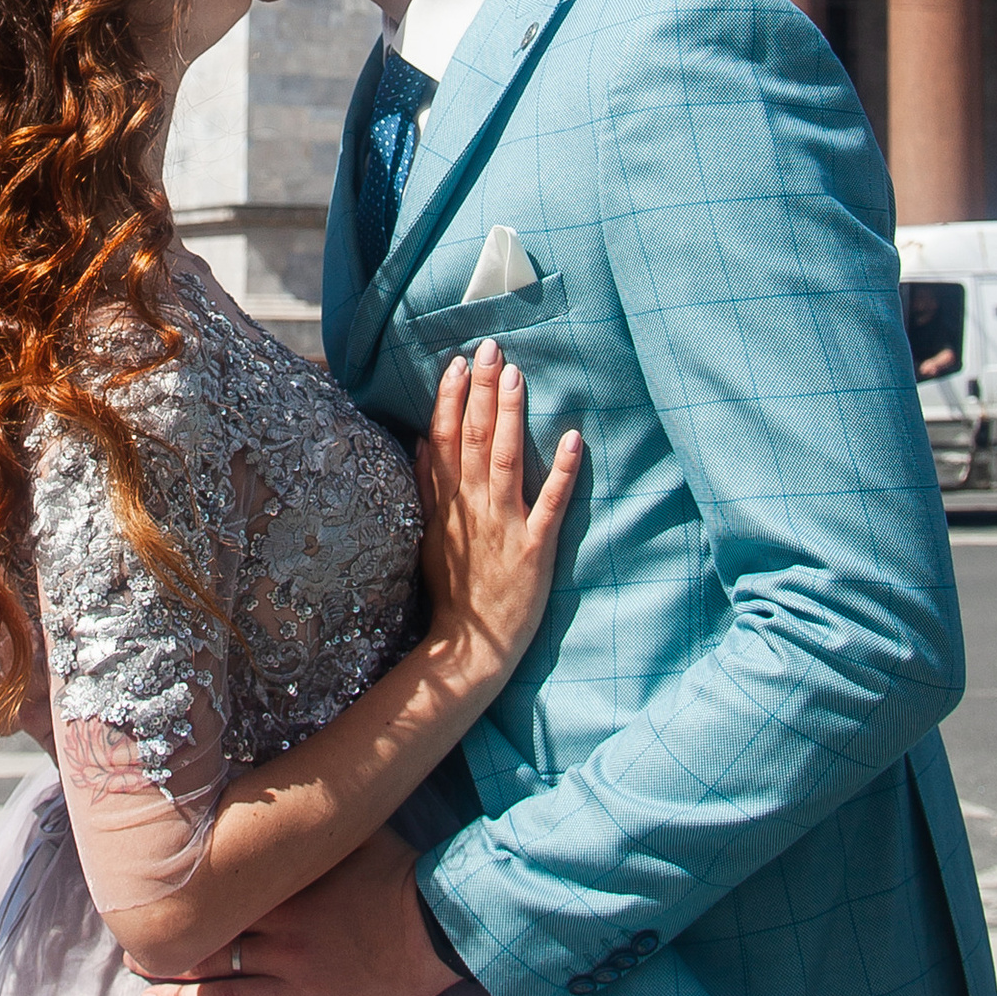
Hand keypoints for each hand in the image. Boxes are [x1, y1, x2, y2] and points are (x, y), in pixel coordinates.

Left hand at [136, 831, 463, 995]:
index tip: (145, 918)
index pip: (214, 914)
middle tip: (135, 964)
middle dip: (167, 963)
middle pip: (210, 959)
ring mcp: (300, 987)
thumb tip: (279, 793)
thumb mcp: (349, 836)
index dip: (177, 920)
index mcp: (283, 901)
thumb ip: (306, 828)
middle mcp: (282, 947)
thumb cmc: (396, 873)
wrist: (439, 925)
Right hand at [414, 344, 578, 696]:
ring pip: (508, 460)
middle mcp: (473, 507)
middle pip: (476, 439)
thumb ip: (427, 487)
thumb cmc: (452, 589)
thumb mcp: (428, 535)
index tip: (459, 363)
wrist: (470, 647)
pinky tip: (574, 440)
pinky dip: (563, 473)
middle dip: (484, 391)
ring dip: (513, 416)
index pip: (445, 439)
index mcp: (448, 503)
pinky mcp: (535, 548)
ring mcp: (504, 526)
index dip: (452, 399)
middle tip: (492, 348)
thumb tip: (422, 439)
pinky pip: (551, 504)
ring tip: (519, 376)